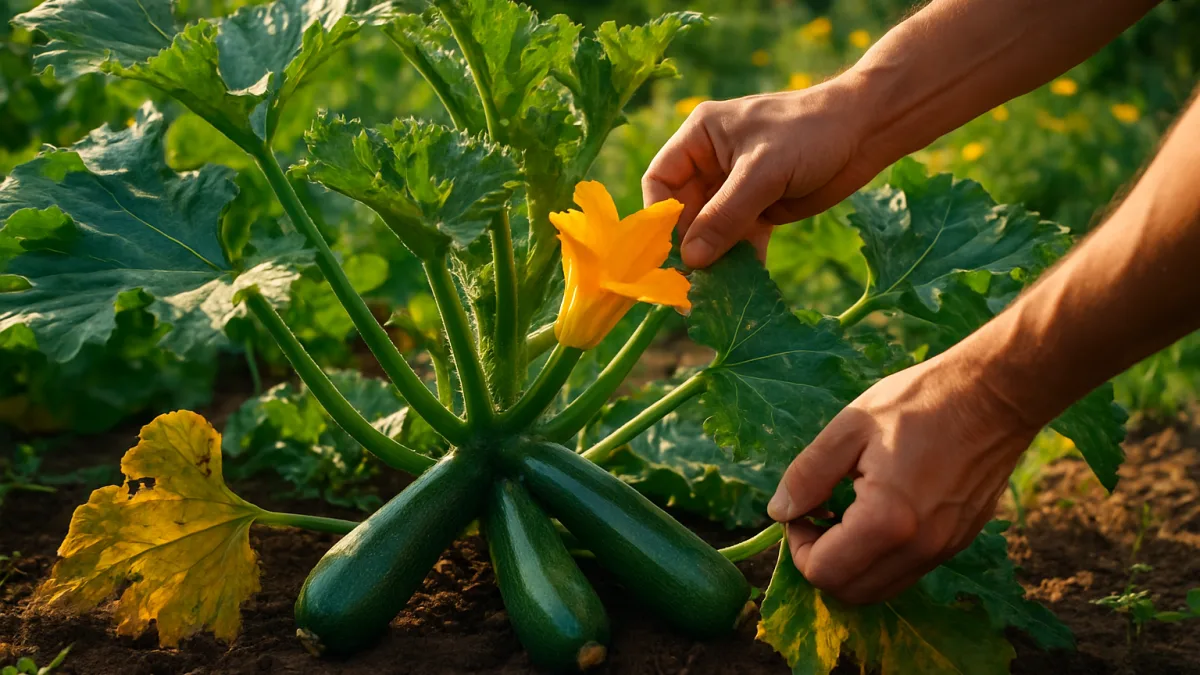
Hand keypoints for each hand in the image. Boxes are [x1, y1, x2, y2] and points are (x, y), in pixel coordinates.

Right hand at [641, 77, 882, 268]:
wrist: (867, 130)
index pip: (661, 181)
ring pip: (712, 230)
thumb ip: (725, 215)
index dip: (660, 216)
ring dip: (713, 259)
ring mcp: (736, 187)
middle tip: (688, 285)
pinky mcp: (761, 208)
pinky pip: (740, 239)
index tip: (668, 252)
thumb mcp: (763, 171)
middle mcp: (712, 163)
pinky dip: (740, 260)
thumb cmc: (810, 132)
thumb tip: (691, 260)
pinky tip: (742, 286)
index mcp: (701, 137)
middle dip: (688, 246)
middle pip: (684, 212)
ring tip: (711, 293)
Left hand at [766, 349, 1040, 603]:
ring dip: (852, 564)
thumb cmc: (920, 402)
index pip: (823, 573)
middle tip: (817, 515)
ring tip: (845, 514)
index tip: (801, 509)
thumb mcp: (849, 427)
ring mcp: (944, 549)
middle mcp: (919, 548)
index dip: (798, 546)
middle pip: (851, 593)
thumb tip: (779, 512)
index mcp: (887, 521)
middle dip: (822, 562)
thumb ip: (808, 475)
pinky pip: (908, 571)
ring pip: (881, 589)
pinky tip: (877, 513)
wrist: (995, 394)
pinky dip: (881, 557)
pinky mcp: (959, 542)